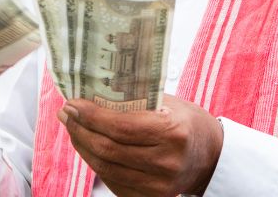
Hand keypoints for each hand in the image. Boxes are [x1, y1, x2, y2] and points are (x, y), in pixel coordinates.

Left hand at [58, 94, 223, 196]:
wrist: (210, 157)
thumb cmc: (187, 122)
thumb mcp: (168, 103)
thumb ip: (135, 99)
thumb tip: (93, 91)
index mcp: (173, 133)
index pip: (121, 127)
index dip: (91, 116)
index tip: (72, 104)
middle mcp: (166, 162)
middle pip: (108, 149)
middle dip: (81, 130)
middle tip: (67, 114)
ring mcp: (158, 186)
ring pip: (105, 168)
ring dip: (83, 146)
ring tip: (74, 128)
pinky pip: (113, 181)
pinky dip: (97, 163)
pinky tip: (89, 147)